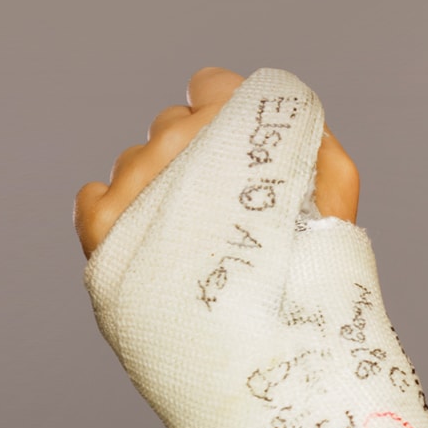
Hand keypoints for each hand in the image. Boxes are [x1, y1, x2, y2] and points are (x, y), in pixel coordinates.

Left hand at [74, 66, 359, 257]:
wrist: (256, 343)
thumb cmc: (304, 269)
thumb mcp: (336, 191)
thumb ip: (309, 139)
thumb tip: (284, 123)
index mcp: (231, 117)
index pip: (209, 84)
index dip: (224, 114)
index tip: (234, 150)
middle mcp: (175, 137)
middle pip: (170, 125)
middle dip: (191, 155)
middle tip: (216, 208)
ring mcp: (133, 180)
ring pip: (132, 163)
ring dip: (152, 189)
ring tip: (184, 241)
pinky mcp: (100, 225)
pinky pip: (91, 198)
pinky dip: (114, 216)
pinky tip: (144, 245)